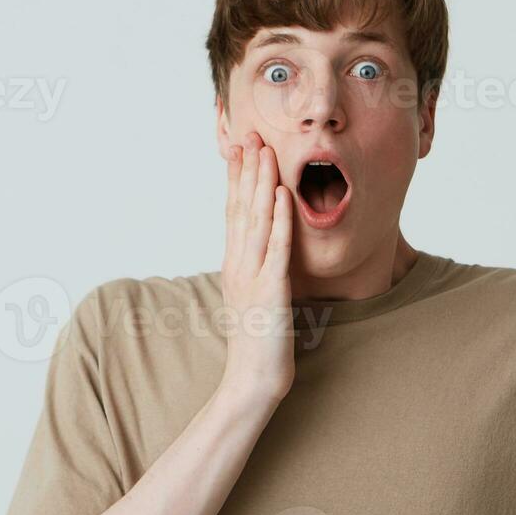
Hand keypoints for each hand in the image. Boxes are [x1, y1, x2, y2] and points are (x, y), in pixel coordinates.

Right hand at [219, 131, 294, 406]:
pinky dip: (279, 219)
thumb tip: (261, 250)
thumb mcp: (252, 298)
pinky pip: (276, 249)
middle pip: (241, 208)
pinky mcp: (270, 291)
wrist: (252, 380)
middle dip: (247, 169)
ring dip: (261, 183)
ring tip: (265, 152)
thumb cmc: (258, 343)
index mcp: (233, 265)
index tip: (241, 148)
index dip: (237, 178)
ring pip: (255, 220)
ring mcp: (252, 277)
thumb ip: (254, 271)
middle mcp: (238, 265)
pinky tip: (282, 195)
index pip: (233, 212)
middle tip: (251, 134)